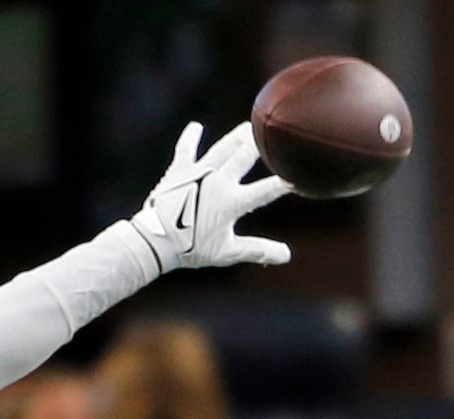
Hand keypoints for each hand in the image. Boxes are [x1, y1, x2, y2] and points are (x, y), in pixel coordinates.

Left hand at [130, 122, 292, 272]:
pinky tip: (195, 127)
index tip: (298, 177)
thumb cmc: (191, 249)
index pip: (264, 191)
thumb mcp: (228, 253)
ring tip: (248, 127)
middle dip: (259, 145)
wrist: (156, 240)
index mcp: (232, 202)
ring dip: (236, 137)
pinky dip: (190, 138)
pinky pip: (186, 149)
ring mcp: (198, 173)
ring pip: (222, 148)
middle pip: (243, 157)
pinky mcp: (180, 170)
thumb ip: (258, 250)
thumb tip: (286, 256)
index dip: (282, 184)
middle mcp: (218, 182)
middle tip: (271, 133)